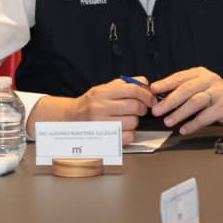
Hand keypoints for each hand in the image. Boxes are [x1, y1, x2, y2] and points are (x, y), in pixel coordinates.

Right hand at [24, 79, 153, 142]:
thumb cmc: (92, 103)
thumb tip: (146, 84)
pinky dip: (131, 133)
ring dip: (135, 121)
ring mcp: (102, 124)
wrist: (72, 119)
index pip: (132, 90)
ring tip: (128, 118)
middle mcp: (101, 107)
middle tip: (140, 109)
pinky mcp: (105, 138)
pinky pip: (129, 137)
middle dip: (143, 108)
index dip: (146, 95)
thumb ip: (126, 84)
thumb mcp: (106, 88)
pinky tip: (124, 129)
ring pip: (133, 122)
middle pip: (135, 107)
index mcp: (103, 92)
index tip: (151, 99)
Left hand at [149, 67, 222, 134]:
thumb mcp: (201, 87)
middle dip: (169, 101)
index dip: (165, 83)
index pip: (180, 77)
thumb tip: (158, 98)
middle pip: (186, 90)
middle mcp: (210, 80)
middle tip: (157, 110)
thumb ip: (183, 90)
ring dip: (179, 113)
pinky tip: (183, 129)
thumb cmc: (216, 96)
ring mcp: (219, 93)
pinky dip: (192, 124)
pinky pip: (205, 117)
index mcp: (201, 73)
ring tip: (168, 121)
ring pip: (195, 102)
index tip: (152, 90)